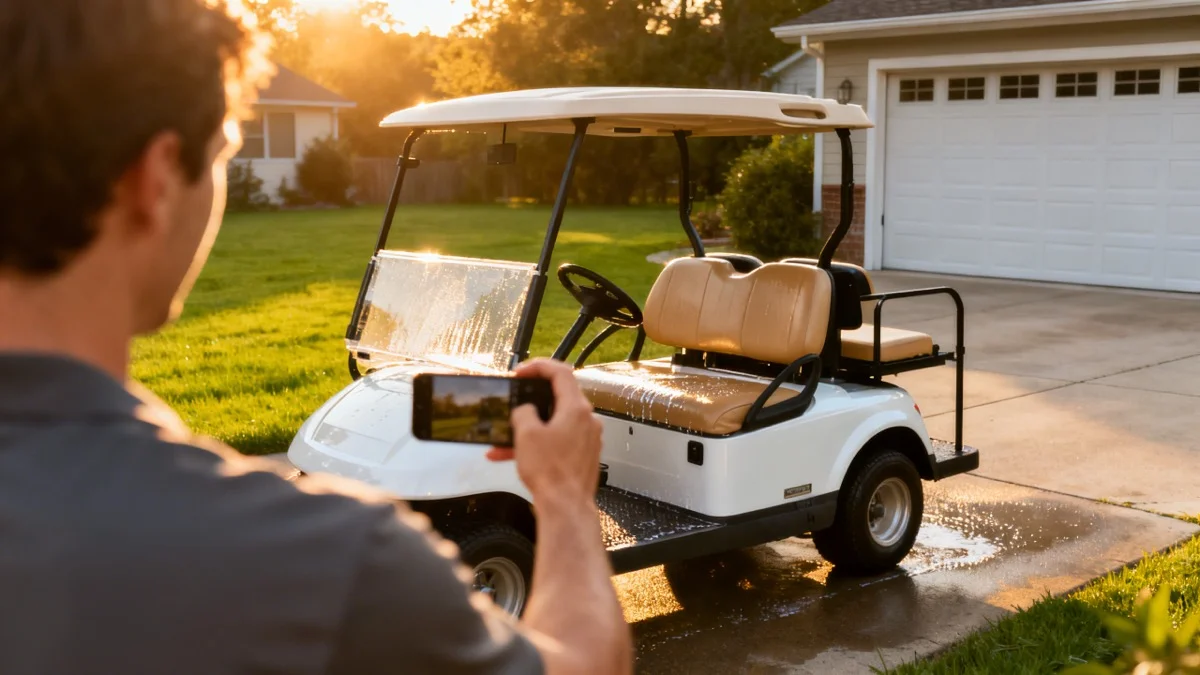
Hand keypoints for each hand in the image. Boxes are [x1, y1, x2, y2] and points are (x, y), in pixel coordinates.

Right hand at [487, 358, 601, 505]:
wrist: (566, 507)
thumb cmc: (551, 473)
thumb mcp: (526, 435)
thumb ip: (523, 412)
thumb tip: (525, 411)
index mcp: (577, 409)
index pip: (561, 372)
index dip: (539, 367)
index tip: (522, 372)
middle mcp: (587, 420)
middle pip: (558, 397)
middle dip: (531, 400)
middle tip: (515, 400)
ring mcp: (587, 438)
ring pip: (554, 423)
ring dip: (529, 428)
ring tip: (504, 439)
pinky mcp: (583, 455)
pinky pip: (558, 440)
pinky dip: (538, 443)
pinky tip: (513, 456)